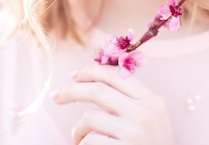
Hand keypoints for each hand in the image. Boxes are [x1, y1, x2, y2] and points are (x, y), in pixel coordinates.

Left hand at [52, 64, 175, 144]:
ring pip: (89, 117)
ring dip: (77, 129)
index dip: (90, 71)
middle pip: (97, 90)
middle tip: (56, 97)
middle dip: (71, 91)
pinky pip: (89, 142)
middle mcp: (145, 113)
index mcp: (152, 101)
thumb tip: (93, 79)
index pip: (116, 75)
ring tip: (78, 139)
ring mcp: (134, 133)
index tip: (73, 76)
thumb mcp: (152, 120)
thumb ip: (131, 100)